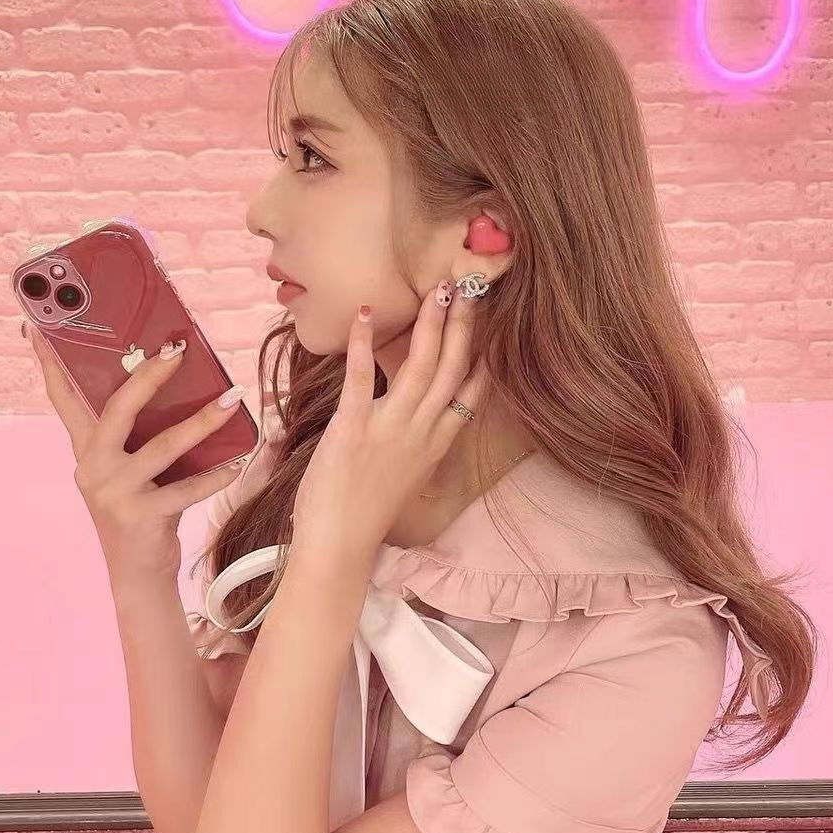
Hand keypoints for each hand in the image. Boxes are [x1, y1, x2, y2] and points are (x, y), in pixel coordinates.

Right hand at [25, 325, 248, 580]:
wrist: (136, 574)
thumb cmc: (140, 512)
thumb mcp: (127, 471)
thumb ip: (135, 436)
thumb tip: (173, 387)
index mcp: (86, 451)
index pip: (64, 399)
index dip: (51, 363)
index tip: (39, 325)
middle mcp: (93, 468)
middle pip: (118, 410)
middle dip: (148, 376)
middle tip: (177, 350)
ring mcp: (114, 493)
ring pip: (162, 447)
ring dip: (201, 421)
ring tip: (232, 399)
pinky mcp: (141, 517)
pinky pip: (186, 489)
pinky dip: (215, 475)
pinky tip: (238, 461)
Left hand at [289, 277, 486, 564]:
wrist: (339, 545)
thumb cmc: (364, 515)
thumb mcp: (403, 477)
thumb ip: (412, 444)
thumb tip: (410, 420)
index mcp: (434, 445)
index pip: (470, 394)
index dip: (483, 357)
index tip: (493, 325)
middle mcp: (421, 433)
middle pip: (452, 370)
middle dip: (463, 326)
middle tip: (469, 287)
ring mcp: (390, 429)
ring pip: (422, 367)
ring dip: (431, 326)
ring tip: (438, 291)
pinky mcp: (353, 428)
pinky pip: (361, 378)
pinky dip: (361, 343)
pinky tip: (364, 312)